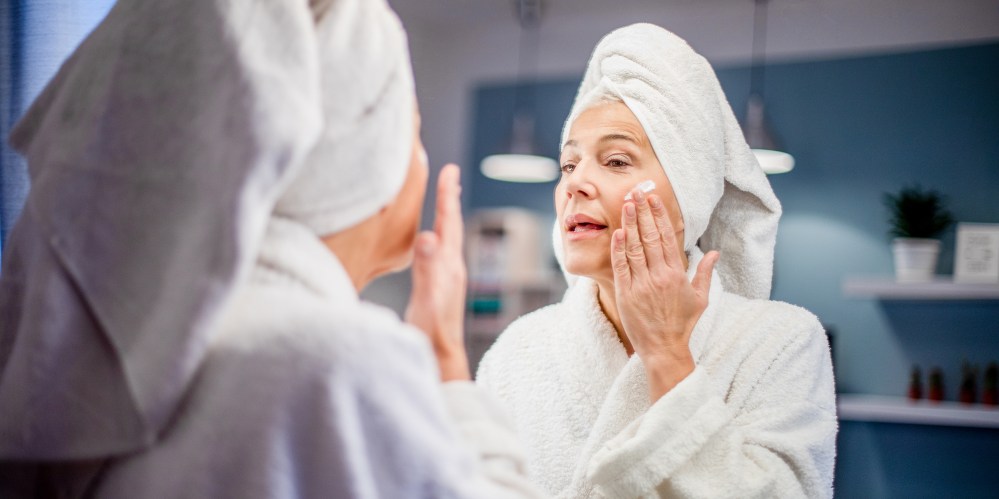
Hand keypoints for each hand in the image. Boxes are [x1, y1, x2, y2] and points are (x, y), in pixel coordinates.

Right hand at [405, 164, 470, 380]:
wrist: (440, 357)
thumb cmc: (432, 331)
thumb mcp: (427, 297)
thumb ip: (427, 268)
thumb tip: (428, 237)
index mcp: (448, 265)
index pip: (447, 223)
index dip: (447, 196)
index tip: (449, 170)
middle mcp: (450, 268)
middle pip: (451, 226)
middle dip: (449, 200)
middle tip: (450, 176)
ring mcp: (446, 278)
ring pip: (446, 239)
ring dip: (444, 217)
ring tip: (444, 202)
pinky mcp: (438, 288)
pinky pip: (438, 254)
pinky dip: (436, 238)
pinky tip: (431, 244)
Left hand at [610, 186, 718, 399]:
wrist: (664, 349)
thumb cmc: (682, 324)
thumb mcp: (700, 298)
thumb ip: (705, 273)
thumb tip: (715, 253)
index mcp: (677, 274)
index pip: (667, 238)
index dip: (659, 216)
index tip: (653, 199)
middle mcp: (659, 276)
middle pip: (650, 237)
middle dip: (642, 212)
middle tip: (636, 192)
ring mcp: (641, 285)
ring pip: (634, 248)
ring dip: (630, 224)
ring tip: (625, 205)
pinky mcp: (626, 294)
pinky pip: (621, 267)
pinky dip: (618, 249)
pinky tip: (617, 232)